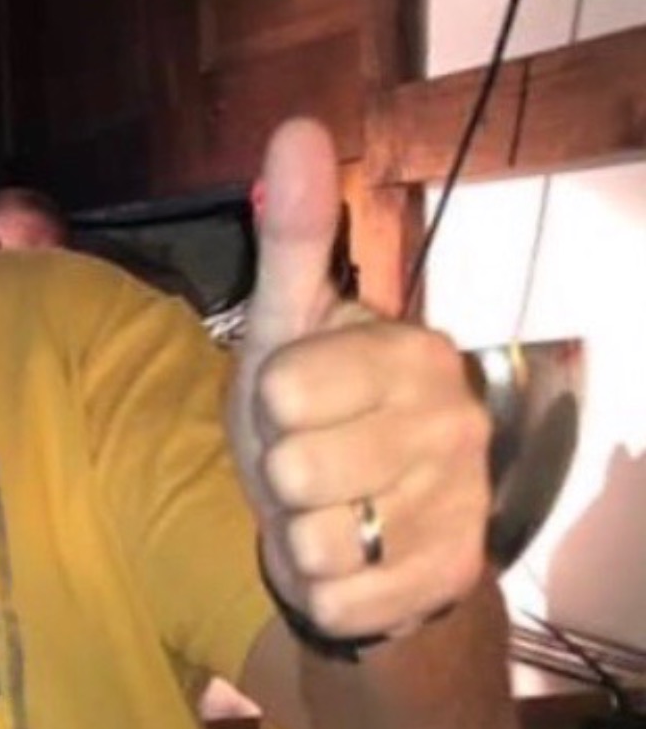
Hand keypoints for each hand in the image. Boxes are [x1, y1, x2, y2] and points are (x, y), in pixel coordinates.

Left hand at [227, 118, 491, 640]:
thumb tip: (296, 127)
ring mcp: (460, 506)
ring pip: (316, 543)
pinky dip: (322, 591)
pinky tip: (346, 567)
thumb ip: (291, 241)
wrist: (367, 529)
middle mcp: (453, 424)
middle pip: (296, 470)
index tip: (294, 404)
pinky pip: (338, 601)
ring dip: (298, 539)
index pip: (285, 388)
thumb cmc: (313, 421)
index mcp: (412, 353)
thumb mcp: (287, 332)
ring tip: (328, 516)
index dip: (269, 407)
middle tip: (308, 469)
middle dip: (280, 479)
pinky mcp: (448, 579)